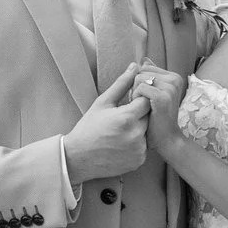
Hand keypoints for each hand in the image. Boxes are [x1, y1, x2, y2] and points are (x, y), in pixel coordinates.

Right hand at [60, 63, 151, 180]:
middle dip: (139, 115)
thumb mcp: (102, 103)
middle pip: (149, 117)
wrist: (78, 158)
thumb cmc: (88, 128)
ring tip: (120, 132)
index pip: (147, 100)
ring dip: (139, 130)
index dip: (138, 100)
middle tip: (122, 119)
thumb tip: (135, 66)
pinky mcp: (139, 161)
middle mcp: (136, 134)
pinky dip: (137, 144)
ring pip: (148, 132)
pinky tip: (121, 144)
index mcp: (127, 117)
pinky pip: (145, 147)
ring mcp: (139, 150)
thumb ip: (121, 84)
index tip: (127, 104)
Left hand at [130, 62, 188, 136]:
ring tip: (144, 107)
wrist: (166, 139)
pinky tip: (143, 109)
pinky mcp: (163, 97)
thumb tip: (143, 60)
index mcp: (174, 76)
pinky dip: (136, 99)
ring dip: (135, 94)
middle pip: (140, 72)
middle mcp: (175, 79)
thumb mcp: (155, 93)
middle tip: (144, 104)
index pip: (145, 67)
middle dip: (136, 88)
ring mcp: (170, 87)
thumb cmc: (157, 118)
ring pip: (138, 79)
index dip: (139, 82)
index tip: (146, 98)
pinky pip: (139, 88)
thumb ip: (151, 76)